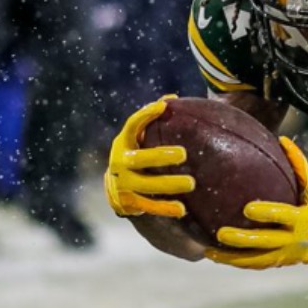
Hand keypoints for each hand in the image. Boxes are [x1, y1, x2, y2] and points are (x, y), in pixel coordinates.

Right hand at [104, 97, 193, 218]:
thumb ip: (153, 120)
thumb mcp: (139, 138)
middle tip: (183, 154)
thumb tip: (173, 98)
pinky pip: (148, 206)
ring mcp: (123, 183)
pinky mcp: (129, 202)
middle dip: (160, 156)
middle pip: (138, 159)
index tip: (163, 107)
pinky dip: (165, 208)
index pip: (132, 126)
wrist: (116, 188)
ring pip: (145, 184)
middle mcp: (120, 162)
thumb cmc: (137, 154)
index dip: (145, 115)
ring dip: (168, 185)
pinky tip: (182, 209)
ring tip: (191, 183)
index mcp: (124, 143)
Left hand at [206, 138, 307, 268]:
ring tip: (209, 251)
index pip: (283, 216)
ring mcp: (288, 255)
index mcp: (305, 219)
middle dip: (242, 240)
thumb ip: (299, 164)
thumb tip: (282, 139)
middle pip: (265, 242)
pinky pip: (257, 264)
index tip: (246, 208)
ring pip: (256, 260)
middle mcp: (296, 240)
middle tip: (220, 233)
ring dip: (232, 258)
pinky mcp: (281, 262)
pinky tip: (218, 257)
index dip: (266, 213)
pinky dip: (237, 262)